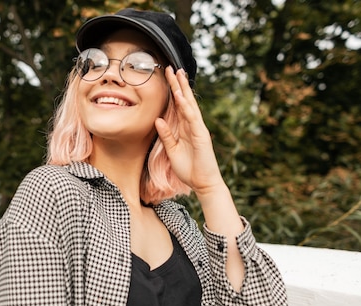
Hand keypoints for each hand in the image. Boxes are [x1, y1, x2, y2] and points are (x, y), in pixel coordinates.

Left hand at [155, 67, 224, 195]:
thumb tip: (158, 120)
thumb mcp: (172, 151)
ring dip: (182, 89)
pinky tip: (180, 95)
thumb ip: (166, 135)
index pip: (178, 106)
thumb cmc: (189, 169)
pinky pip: (192, 118)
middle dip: (178, 84)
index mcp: (185, 129)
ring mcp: (197, 129)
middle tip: (171, 68)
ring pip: (189, 105)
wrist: (203, 183)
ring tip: (177, 74)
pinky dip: (185, 106)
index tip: (166, 78)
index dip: (173, 91)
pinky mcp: (201, 135)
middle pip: (184, 101)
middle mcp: (192, 125)